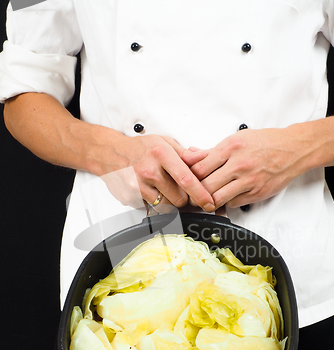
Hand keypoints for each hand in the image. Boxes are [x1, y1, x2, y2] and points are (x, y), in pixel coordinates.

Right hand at [90, 127, 214, 210]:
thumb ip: (185, 153)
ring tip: (162, 187)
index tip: (209, 202)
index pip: (186, 179)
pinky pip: (151, 207)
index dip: (200, 194)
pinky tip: (149, 189)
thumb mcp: (164, 142)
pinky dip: (155, 202)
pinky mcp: (131, 198)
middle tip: (179, 189)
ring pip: (166, 206)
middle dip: (183, 197)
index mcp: (161, 155)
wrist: (109, 153)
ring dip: (169, 200)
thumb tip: (204, 157)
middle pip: (179, 198)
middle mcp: (149, 171)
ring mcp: (138, 186)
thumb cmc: (139, 148)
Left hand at [185, 128, 304, 207]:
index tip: (186, 180)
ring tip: (206, 199)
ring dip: (209, 201)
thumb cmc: (265, 142)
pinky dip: (226, 202)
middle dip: (195, 193)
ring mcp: (248, 180)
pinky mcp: (256, 193)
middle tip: (191, 195)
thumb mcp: (236, 139)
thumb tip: (189, 155)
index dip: (189, 177)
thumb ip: (210, 150)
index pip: (199, 168)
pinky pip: (233, 203)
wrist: (293, 149)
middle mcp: (239, 165)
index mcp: (230, 148)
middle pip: (206, 186)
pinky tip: (226, 197)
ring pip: (218, 198)